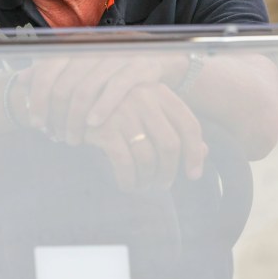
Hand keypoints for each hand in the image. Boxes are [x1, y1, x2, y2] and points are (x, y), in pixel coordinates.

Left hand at [20, 55, 181, 144]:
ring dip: (75, 119)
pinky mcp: (139, 66)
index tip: (36, 123)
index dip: (38, 99)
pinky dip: (102, 108)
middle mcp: (93, 48)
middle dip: (55, 116)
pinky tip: (93, 126)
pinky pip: (116, 88)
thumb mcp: (82, 66)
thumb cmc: (112, 68)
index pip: (46, 72)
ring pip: (85, 90)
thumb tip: (22, 79)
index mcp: (75, 47)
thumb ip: (53, 71)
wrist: (160, 56)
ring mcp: (116, 56)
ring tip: (72, 139)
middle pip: (63, 86)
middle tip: (54, 136)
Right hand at [82, 83, 206, 190]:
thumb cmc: (115, 110)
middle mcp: (143, 98)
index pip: (189, 125)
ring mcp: (122, 112)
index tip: (193, 175)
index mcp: (158, 92)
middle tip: (162, 184)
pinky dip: (128, 180)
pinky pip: (125, 164)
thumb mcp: (147, 111)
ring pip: (148, 158)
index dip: (195, 154)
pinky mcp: (104, 129)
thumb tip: (204, 153)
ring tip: (143, 186)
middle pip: (170, 145)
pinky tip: (127, 185)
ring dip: (147, 179)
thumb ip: (175, 127)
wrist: (72, 101)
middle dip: (169, 172)